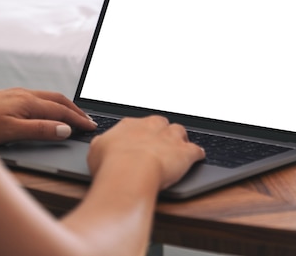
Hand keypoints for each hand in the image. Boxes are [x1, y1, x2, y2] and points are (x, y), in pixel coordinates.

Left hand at [0, 88, 96, 144]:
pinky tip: (47, 111)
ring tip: (73, 115)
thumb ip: (40, 130)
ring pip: (48, 98)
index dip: (78, 120)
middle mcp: (24, 95)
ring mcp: (15, 95)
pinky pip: (38, 98)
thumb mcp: (11, 132)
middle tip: (88, 120)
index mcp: (29, 102)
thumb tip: (65, 129)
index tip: (91, 127)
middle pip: (58, 100)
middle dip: (76, 110)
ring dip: (64, 106)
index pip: (61, 111)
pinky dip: (51, 105)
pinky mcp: (7, 98)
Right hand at [87, 116, 205, 190]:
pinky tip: (198, 157)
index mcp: (131, 125)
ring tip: (179, 147)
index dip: (141, 133)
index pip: (139, 124)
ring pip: (180, 132)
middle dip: (162, 132)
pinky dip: (198, 154)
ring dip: (180, 139)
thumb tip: (102, 143)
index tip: (141, 139)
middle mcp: (153, 127)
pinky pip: (196, 150)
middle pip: (162, 124)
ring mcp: (171, 138)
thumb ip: (102, 144)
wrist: (131, 172)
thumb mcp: (96, 151)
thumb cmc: (112, 164)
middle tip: (160, 142)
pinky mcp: (186, 153)